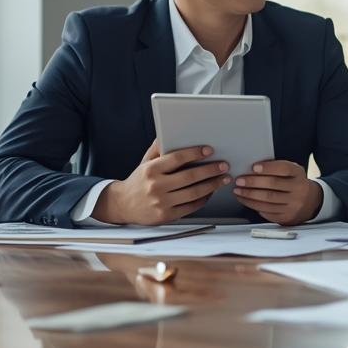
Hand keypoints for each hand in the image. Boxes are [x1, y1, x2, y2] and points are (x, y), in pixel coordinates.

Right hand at [96, 140, 230, 224]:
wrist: (123, 205)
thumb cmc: (139, 181)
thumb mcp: (145, 162)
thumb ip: (158, 148)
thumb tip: (169, 132)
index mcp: (151, 170)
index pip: (177, 158)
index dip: (195, 153)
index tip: (209, 150)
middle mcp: (156, 186)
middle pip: (190, 177)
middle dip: (211, 170)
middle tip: (223, 165)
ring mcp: (162, 202)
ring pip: (194, 193)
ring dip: (212, 185)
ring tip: (223, 179)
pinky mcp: (166, 216)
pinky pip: (191, 206)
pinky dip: (204, 199)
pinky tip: (210, 192)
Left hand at [234, 160, 322, 225]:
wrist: (310, 202)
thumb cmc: (295, 183)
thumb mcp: (292, 172)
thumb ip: (277, 169)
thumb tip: (253, 168)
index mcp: (298, 174)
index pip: (284, 169)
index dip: (268, 168)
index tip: (254, 167)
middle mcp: (298, 190)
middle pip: (273, 185)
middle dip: (253, 182)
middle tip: (239, 180)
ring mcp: (293, 205)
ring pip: (267, 200)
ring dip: (249, 195)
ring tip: (238, 191)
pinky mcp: (286, 217)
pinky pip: (267, 211)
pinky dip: (253, 205)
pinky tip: (245, 200)